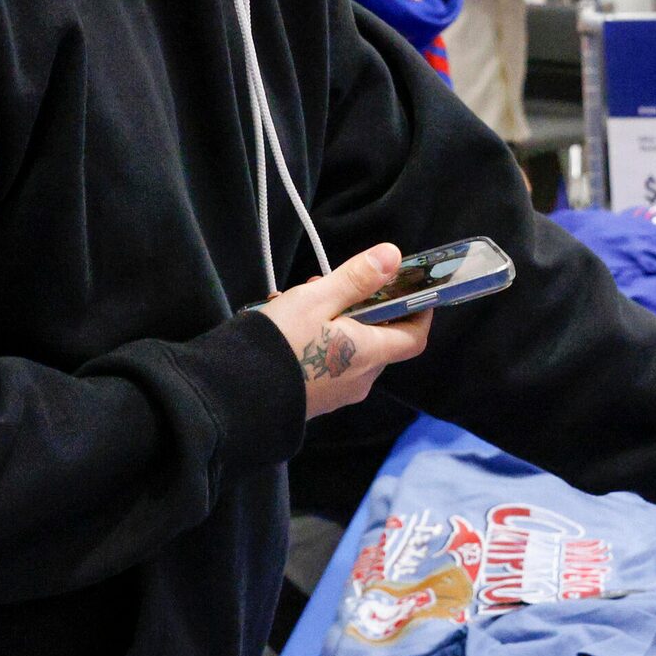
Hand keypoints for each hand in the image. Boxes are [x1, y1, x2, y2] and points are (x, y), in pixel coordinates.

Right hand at [254, 244, 432, 420]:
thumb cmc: (282, 343)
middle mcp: (361, 379)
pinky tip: (284, 323)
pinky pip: (328, 363)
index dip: (420, 313)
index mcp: (370, 355)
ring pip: (349, 348)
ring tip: (297, 298)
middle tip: (329, 284)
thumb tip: (393, 255)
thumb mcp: (317, 299)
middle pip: (379, 338)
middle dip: (361, 307)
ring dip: (333, 320)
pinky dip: (317, 340)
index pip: (415, 338)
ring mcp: (337, 393)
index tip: (411, 289)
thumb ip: (357, 278)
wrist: (235, 396)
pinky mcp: (314, 399)